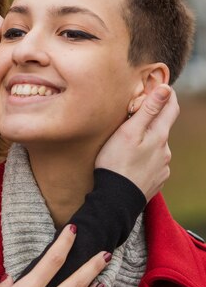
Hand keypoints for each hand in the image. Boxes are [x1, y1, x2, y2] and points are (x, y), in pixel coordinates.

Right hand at [95, 84, 177, 200]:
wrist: (115, 201)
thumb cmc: (116, 163)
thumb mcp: (128, 132)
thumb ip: (148, 110)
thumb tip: (165, 88)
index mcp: (159, 136)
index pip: (171, 107)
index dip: (167, 94)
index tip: (160, 86)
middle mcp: (166, 151)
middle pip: (163, 127)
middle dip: (153, 118)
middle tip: (135, 113)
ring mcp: (162, 167)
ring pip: (157, 146)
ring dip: (148, 139)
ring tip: (128, 141)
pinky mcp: (156, 180)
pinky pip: (153, 162)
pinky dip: (145, 156)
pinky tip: (132, 161)